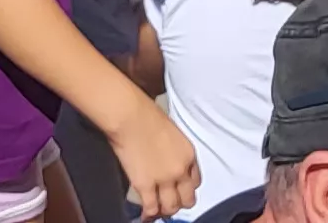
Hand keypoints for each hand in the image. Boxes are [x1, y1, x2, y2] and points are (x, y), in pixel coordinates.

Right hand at [104, 99, 200, 218]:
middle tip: (171, 204)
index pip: (196, 181)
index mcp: (189, 154)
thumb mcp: (172, 133)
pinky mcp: (146, 185)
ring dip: (165, 211)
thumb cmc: (147, 115)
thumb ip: (174, 151)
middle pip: (188, 199)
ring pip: (171, 207)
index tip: (181, 190)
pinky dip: (149, 214)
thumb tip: (166, 160)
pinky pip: (151, 207)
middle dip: (180, 203)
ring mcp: (164, 180)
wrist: (131, 117)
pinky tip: (145, 217)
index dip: (187, 188)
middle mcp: (181, 170)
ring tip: (158, 211)